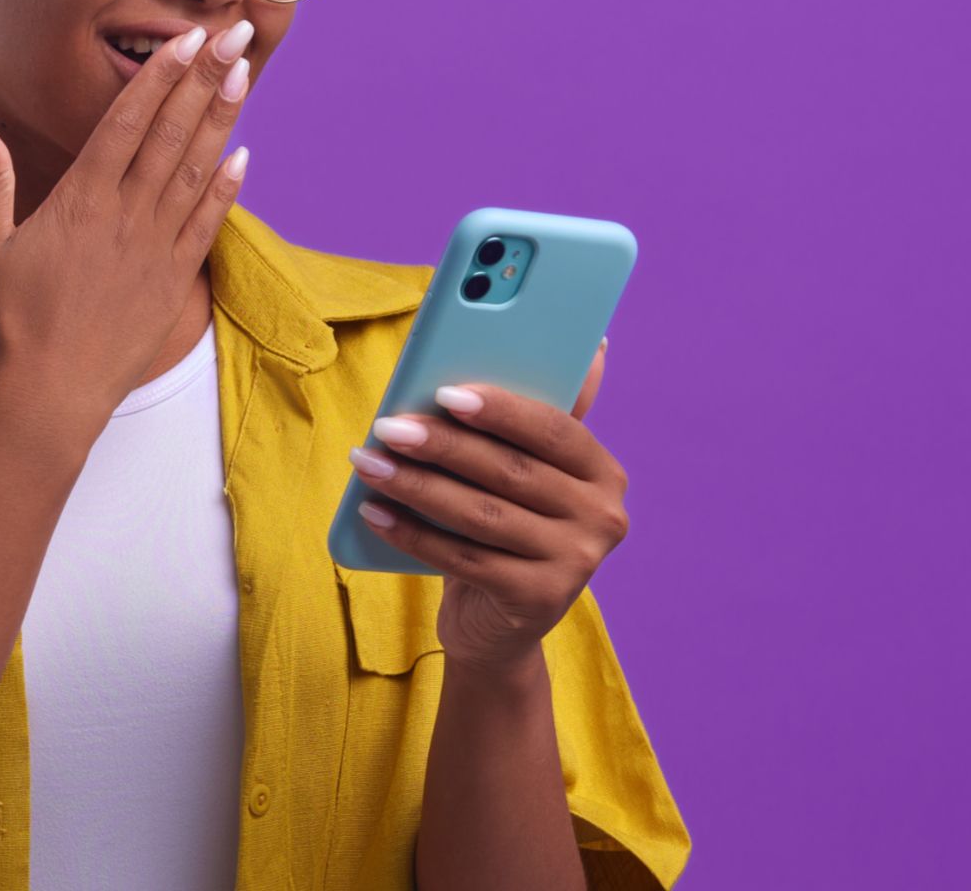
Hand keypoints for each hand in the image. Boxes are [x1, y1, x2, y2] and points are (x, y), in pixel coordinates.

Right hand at [0, 19, 253, 437]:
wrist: (45, 403)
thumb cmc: (5, 328)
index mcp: (79, 201)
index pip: (127, 122)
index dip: (160, 76)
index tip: (187, 38)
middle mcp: (125, 216)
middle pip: (171, 134)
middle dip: (203, 79)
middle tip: (233, 33)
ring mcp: (154, 250)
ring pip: (195, 171)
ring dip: (220, 120)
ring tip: (242, 75)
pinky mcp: (171, 284)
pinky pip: (206, 225)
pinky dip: (226, 189)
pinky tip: (243, 158)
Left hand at [347, 339, 630, 678]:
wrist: (500, 625)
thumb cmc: (505, 526)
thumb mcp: (524, 473)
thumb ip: (533, 417)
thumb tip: (586, 345)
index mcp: (602, 473)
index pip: (554, 429)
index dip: (500, 409)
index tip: (444, 393)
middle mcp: (602, 518)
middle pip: (510, 472)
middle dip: (442, 445)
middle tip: (387, 426)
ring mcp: (575, 563)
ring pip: (481, 515)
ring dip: (416, 485)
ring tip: (367, 463)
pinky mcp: (537, 601)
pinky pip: (462, 560)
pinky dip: (412, 533)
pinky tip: (373, 511)